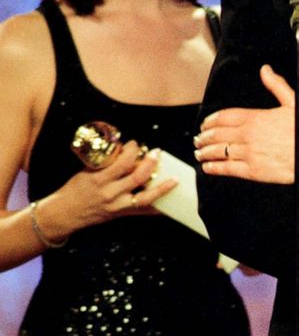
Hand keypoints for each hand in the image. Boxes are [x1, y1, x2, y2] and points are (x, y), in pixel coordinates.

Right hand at [53, 141, 176, 233]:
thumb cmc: (75, 189)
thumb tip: (125, 150)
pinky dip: (157, 208)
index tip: (135, 144)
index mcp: (99, 180)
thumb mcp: (86, 172)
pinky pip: (142, 211)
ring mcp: (116, 206)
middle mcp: (109, 194)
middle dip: (150, 164)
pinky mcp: (120, 214)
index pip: (121, 163)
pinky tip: (170, 204)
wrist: (63, 214)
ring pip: (144, 197)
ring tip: (175, 179)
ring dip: (161, 188)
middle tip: (157, 152)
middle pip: (137, 178)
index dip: (132, 151)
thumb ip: (106, 164)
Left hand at [195, 64, 298, 182]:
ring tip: (199, 152)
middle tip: (198, 139)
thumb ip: (276, 85)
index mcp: (255, 118)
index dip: (210, 121)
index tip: (204, 124)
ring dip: (205, 152)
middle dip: (204, 137)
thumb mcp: (293, 102)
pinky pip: (226, 169)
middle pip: (217, 135)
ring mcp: (248, 154)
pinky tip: (207, 167)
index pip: (224, 117)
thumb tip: (265, 69)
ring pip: (218, 152)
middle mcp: (248, 135)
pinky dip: (213, 168)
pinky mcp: (252, 171)